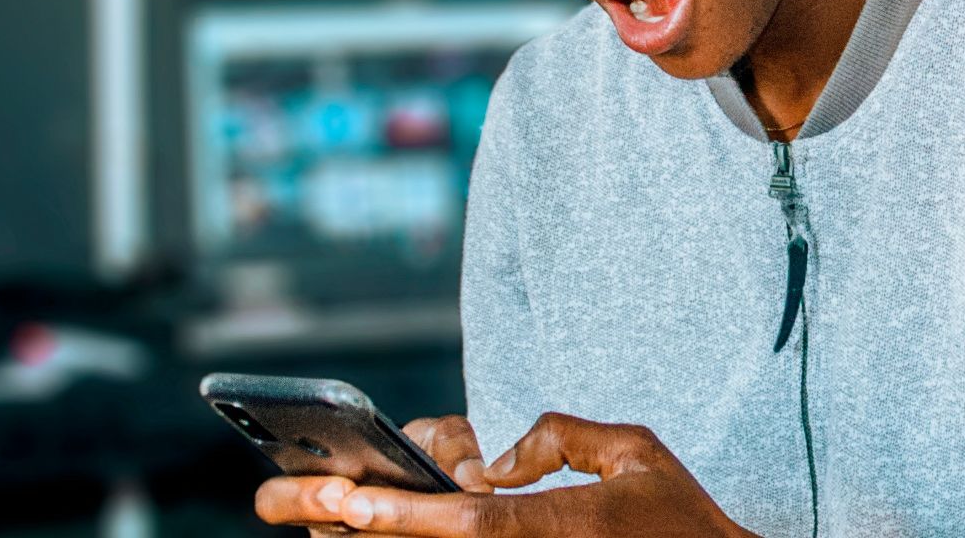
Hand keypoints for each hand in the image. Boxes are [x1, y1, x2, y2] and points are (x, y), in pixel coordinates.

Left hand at [256, 411, 756, 536]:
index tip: (342, 498)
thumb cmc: (680, 518)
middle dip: (353, 527)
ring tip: (304, 511)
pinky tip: (365, 524)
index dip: (399, 513)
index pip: (467, 522)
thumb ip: (564, 437)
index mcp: (560, 525)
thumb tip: (497, 458)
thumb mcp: (636, 452)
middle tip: (284, 503)